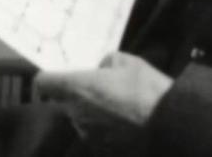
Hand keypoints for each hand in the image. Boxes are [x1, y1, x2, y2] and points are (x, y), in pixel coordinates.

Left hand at [34, 52, 172, 127]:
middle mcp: (76, 113)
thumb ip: (106, 64)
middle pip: (63, 101)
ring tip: (119, 108)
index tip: (57, 76)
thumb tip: (102, 71)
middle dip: (76, 95)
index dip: (49, 77)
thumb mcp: (128, 62)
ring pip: (80, 119)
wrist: (168, 126)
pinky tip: (126, 124)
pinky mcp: (100, 150)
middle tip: (99, 88)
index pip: (43, 82)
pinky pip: (96, 134)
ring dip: (92, 113)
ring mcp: (87, 134)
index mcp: (77, 87)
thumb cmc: (146, 89)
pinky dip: (105, 129)